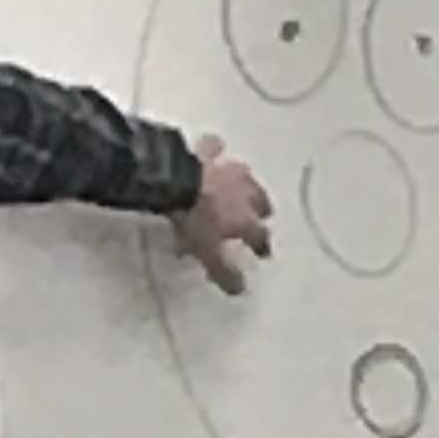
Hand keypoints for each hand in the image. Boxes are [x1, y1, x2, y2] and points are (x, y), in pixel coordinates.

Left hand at [173, 134, 273, 294]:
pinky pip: (216, 148)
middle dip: (262, 208)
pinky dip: (217, 150)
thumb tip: (240, 289)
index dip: (262, 245)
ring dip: (244, 181)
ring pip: (244, 175)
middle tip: (262, 213)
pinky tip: (215, 148)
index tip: (264, 252)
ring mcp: (227, 169)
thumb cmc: (194, 219)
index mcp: (245, 218)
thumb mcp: (207, 252)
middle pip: (260, 201)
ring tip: (243, 183)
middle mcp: (244, 192)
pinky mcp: (208, 151)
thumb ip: (224, 271)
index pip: (261, 236)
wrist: (174, 181)